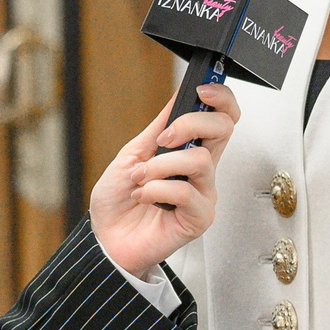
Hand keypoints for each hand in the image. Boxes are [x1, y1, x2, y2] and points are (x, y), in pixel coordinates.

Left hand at [89, 84, 239, 277]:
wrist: (105, 239)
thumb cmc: (118, 203)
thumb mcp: (132, 154)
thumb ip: (158, 128)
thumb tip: (178, 96)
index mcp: (189, 152)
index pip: (222, 118)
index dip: (221, 98)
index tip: (201, 90)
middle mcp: (201, 172)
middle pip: (224, 128)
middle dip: (192, 123)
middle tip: (165, 138)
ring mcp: (203, 194)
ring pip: (201, 160)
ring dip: (161, 165)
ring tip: (140, 179)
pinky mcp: (199, 218)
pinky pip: (186, 192)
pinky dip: (157, 189)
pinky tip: (144, 197)